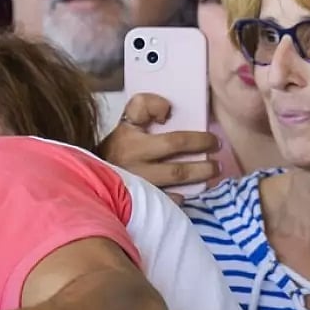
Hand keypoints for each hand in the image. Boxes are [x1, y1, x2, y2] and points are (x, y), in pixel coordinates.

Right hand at [99, 93, 220, 200]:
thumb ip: (145, 106)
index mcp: (132, 143)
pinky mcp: (139, 203)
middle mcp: (135, 166)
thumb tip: (167, 111)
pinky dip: (180, 199)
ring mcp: (138, 187)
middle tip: (217, 160)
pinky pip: (166, 203)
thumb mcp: (127, 121)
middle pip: (178, 169)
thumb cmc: (117, 147)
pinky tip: (188, 193)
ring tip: (211, 174)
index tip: (212, 139)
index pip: (173, 140)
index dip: (197, 140)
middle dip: (203, 164)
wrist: (91, 176)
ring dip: (198, 179)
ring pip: (175, 186)